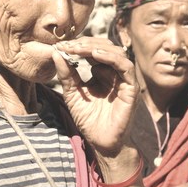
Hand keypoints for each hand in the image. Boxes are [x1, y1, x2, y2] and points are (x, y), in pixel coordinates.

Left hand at [52, 37, 137, 156]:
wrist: (101, 142)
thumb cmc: (89, 120)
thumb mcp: (72, 94)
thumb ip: (66, 74)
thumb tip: (56, 52)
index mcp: (102, 73)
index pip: (93, 51)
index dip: (78, 45)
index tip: (60, 45)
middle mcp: (114, 73)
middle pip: (105, 47)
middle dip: (86, 43)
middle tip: (68, 45)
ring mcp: (124, 80)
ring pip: (116, 53)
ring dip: (97, 47)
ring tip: (79, 48)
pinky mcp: (131, 88)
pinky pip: (126, 67)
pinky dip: (111, 58)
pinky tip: (95, 55)